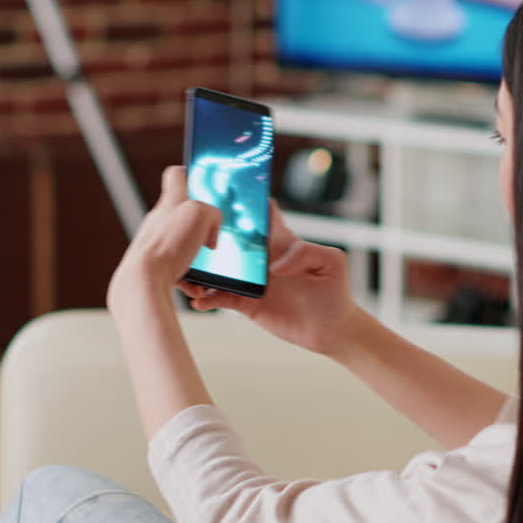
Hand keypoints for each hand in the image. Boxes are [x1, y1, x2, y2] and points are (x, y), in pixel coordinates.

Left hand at [108, 166, 220, 309]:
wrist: (143, 281)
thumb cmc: (167, 245)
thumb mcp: (200, 214)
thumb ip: (212, 212)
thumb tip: (212, 229)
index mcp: (170, 202)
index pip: (176, 175)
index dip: (190, 174)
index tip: (200, 181)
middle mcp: (160, 221)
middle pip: (183, 215)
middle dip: (202, 227)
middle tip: (213, 237)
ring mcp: (156, 244)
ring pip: (184, 246)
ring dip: (199, 258)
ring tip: (206, 270)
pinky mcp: (155, 266)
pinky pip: (178, 270)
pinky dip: (191, 279)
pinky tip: (196, 287)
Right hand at [176, 202, 362, 355]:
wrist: (331, 330)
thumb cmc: (335, 291)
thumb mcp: (332, 263)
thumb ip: (307, 253)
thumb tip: (275, 265)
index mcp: (281, 241)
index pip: (260, 213)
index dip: (243, 200)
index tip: (219, 192)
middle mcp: (262, 258)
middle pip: (229, 239)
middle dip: (206, 237)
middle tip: (187, 239)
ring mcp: (252, 280)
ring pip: (219, 270)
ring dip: (202, 271)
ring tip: (189, 277)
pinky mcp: (247, 304)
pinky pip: (221, 298)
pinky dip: (208, 299)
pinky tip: (200, 302)